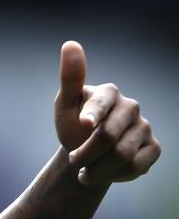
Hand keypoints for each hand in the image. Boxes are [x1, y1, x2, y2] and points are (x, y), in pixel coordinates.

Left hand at [55, 41, 160, 185]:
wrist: (85, 155)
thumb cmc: (72, 125)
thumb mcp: (64, 105)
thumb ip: (70, 78)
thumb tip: (70, 44)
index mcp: (109, 92)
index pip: (101, 104)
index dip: (91, 116)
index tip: (83, 124)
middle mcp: (131, 106)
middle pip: (108, 137)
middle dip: (84, 154)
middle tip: (74, 160)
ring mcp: (145, 126)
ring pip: (122, 156)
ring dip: (97, 169)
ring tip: (84, 170)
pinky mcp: (154, 147)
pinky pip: (136, 166)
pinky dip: (115, 175)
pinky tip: (106, 171)